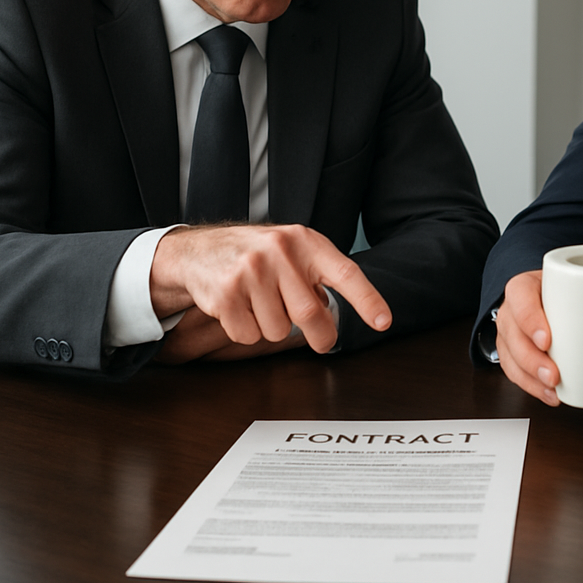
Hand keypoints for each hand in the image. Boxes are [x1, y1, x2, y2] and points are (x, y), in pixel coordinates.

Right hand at [149, 224, 390, 357]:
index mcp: (305, 241)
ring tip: (260, 304)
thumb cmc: (256, 255)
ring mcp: (251, 271)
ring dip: (272, 328)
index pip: (345, 272)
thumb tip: (332, 312)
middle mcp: (280, 251)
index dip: (367, 299)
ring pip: (278, 330)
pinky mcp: (225, 293)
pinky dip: (246, 331)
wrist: (198, 251)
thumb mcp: (291, 252)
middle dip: (321, 336)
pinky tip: (238, 308)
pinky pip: (249, 335)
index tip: (384, 322)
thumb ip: (315, 276)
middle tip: (322, 341)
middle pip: (311, 315)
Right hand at [494, 270, 558, 405]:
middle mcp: (512, 309)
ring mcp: (509, 332)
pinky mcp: (511, 353)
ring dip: (531, 378)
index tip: (547, 340)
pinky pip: (514, 372)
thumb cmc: (562, 290)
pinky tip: (549, 394)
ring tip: (553, 389)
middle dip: (532, 360)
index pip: (520, 296)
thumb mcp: (574, 282)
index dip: (531, 321)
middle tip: (554, 375)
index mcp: (525, 286)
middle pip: (513, 334)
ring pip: (510, 357)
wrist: (549, 297)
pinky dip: (532, 386)